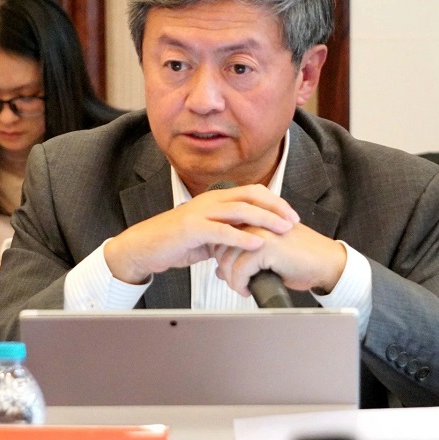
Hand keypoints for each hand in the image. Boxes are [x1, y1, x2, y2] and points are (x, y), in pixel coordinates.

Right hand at [104, 184, 299, 283]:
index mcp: (216, 199)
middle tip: (293, 220)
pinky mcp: (192, 229)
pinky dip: (241, 237)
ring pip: (239, 210)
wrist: (145, 247)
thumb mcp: (208, 235)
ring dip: (265, 219)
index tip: (291, 214)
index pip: (252, 192)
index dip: (274, 201)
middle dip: (276, 207)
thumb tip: (249, 240)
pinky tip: (257, 243)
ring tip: (282, 229)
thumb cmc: (175, 241)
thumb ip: (228, 233)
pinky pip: (221, 231)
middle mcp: (210, 201)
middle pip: (250, 196)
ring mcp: (200, 213)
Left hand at [212, 223, 346, 296]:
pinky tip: (248, 290)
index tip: (231, 272)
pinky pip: (239, 270)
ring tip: (242, 288)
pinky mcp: (265, 247)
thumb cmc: (299, 260)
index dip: (221, 256)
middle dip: (225, 269)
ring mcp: (260, 232)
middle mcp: (255, 220)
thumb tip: (220, 271)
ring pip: (227, 259)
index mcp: (255, 217)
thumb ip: (243, 257)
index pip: (223, 235)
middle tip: (237, 283)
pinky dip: (240, 284)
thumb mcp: (266, 256)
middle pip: (220, 246)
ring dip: (232, 280)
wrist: (325, 263)